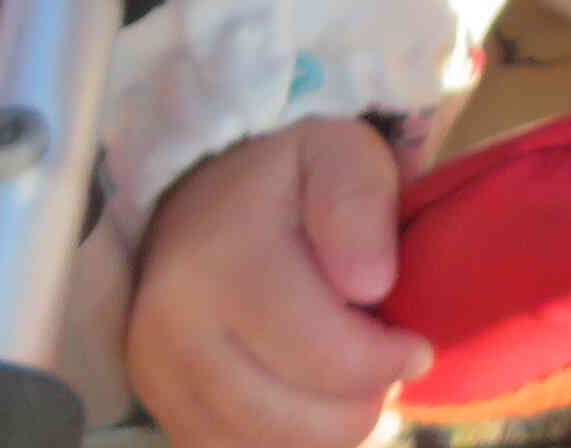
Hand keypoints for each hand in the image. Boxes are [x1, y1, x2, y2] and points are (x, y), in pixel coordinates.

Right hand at [127, 118, 431, 447]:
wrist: (204, 190)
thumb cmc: (289, 174)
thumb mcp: (340, 152)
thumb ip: (359, 206)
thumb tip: (370, 285)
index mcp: (220, 263)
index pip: (318, 354)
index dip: (384, 364)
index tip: (416, 345)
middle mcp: (171, 331)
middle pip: (286, 420)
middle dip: (357, 406)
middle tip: (383, 367)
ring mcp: (155, 377)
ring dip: (323, 431)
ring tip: (349, 382)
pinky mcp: (158, 407)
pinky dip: (284, 442)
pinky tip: (311, 401)